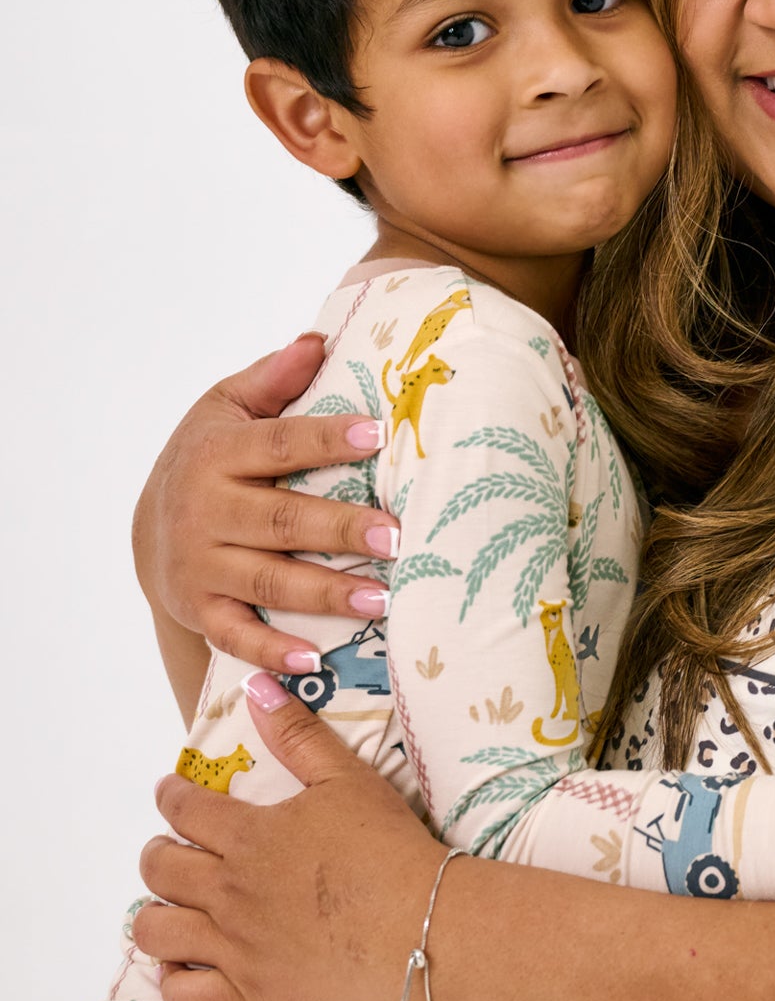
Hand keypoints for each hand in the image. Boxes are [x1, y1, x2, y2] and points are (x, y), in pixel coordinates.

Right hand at [132, 333, 400, 671]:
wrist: (148, 528)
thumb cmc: (211, 457)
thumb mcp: (228, 406)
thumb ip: (274, 378)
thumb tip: (318, 340)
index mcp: (218, 452)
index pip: (278, 443)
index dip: (327, 439)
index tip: (378, 436)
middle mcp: (205, 510)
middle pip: (282, 520)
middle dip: (342, 529)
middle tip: (399, 536)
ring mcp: (201, 565)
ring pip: (270, 580)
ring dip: (328, 592)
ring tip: (385, 597)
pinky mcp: (200, 610)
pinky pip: (237, 634)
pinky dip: (273, 650)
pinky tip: (315, 660)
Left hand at [134, 676, 443, 1000]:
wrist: (420, 925)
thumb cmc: (388, 847)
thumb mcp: (348, 778)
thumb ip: (299, 735)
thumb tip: (257, 687)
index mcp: (249, 836)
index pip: (185, 810)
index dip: (171, 796)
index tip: (171, 792)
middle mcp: (228, 892)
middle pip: (160, 870)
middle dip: (157, 853)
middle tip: (171, 849)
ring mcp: (234, 948)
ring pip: (157, 933)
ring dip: (154, 915)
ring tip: (170, 907)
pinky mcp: (250, 994)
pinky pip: (184, 995)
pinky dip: (174, 979)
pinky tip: (186, 966)